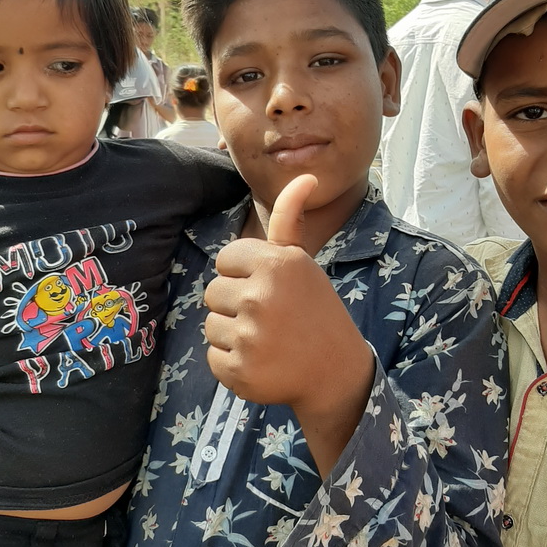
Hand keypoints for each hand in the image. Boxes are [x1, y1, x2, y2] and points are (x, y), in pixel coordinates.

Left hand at [205, 175, 374, 477]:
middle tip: (271, 317)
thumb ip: (291, 219)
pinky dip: (234, 363)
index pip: (225, 259)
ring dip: (234, 334)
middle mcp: (260, 296)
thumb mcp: (303, 262)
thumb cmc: (315, 310)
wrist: (336, 371)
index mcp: (275, 263)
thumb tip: (307, 175)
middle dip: (236, 304)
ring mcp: (249, 336)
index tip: (271, 288)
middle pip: (213, 292)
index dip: (245, 274)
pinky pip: (214, 357)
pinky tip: (263, 362)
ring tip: (268, 339)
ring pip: (211, 325)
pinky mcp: (240, 371)